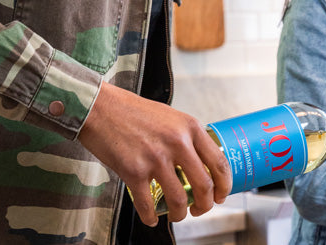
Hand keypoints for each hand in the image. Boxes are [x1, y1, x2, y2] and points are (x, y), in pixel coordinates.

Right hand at [78, 82, 231, 225]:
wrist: (100, 108)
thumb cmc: (133, 111)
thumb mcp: (171, 117)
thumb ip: (186, 137)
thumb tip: (200, 163)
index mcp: (190, 127)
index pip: (219, 162)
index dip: (224, 185)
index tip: (221, 195)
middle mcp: (177, 142)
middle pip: (204, 185)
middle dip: (205, 205)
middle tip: (199, 209)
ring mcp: (156, 158)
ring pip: (179, 199)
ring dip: (180, 214)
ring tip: (176, 214)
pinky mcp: (134, 171)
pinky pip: (148, 205)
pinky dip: (151, 217)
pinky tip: (151, 218)